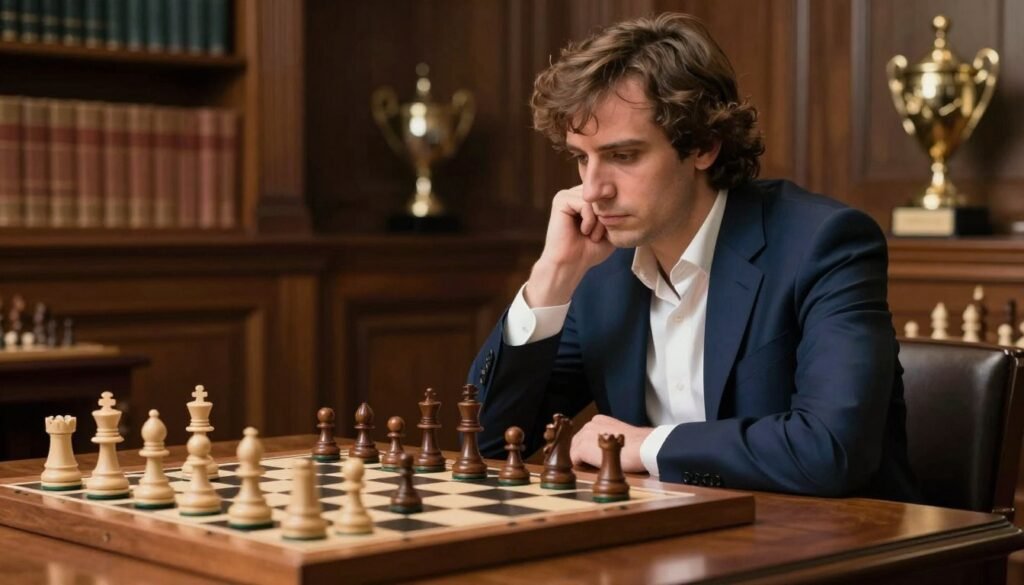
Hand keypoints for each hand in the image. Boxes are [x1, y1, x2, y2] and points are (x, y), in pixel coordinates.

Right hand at [525, 185, 615, 306]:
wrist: (570, 265)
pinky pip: (585, 203)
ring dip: (598, 221)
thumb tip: (625, 193)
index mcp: (587, 199)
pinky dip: (589, 220)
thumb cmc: (590, 251)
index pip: (609, 194)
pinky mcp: (560, 200)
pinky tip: (583, 231)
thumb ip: (618, 211)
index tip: (604, 233)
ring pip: (596, 199)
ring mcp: (567, 195)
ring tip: (591, 235)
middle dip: (606, 218)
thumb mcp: (611, 229)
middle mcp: (576, 193)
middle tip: (596, 236)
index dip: (613, 214)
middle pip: (603, 195)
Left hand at [570, 414, 651, 472]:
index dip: (588, 447)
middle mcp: (589, 425)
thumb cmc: (638, 444)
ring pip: (573, 450)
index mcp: (598, 420)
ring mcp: (584, 435)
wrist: (643, 447)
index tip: (594, 456)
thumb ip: (608, 439)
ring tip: (591, 468)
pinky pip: (573, 460)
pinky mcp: (582, 449)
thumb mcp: (619, 437)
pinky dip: (580, 467)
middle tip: (591, 465)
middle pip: (576, 442)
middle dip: (581, 453)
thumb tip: (602, 450)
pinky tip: (590, 471)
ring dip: (581, 460)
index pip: (585, 435)